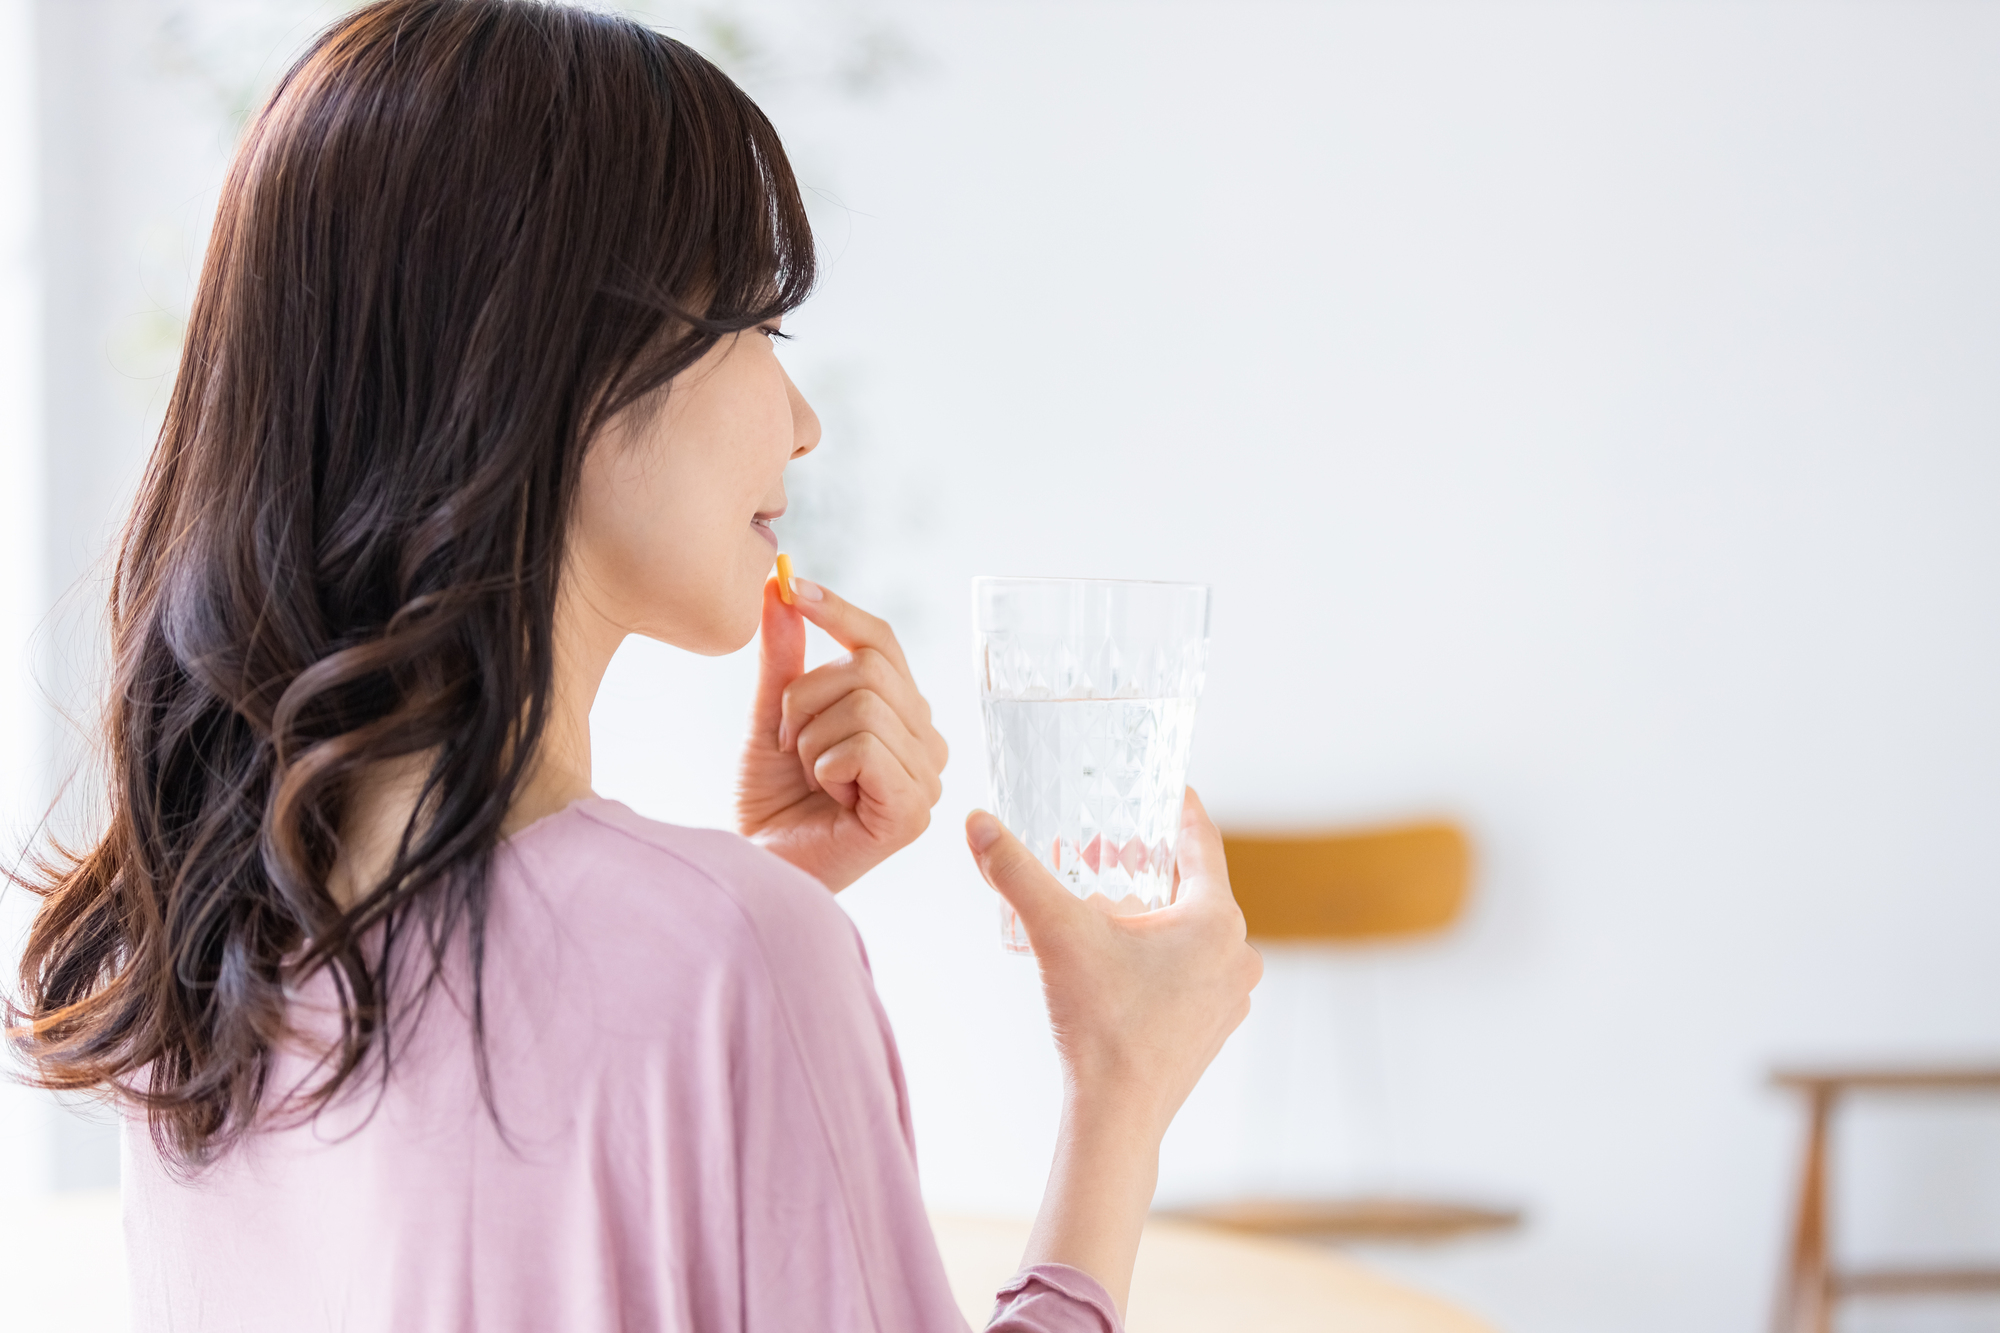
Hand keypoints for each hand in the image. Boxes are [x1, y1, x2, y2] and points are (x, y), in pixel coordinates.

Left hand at [737, 573, 947, 890]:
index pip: (882, 641)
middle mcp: (927, 744)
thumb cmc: (770, 801)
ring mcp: (927, 780)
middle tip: (787, 744)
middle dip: (805, 699)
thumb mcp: (773, 716)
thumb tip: (780, 588)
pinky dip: (826, 767)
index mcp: (904, 715)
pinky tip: (827, 797)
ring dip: (810, 740)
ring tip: (809, 778)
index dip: (838, 611)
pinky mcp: (912, 813)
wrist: (756, 866)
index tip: (792, 587)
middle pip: (869, 667)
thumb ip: (785, 657)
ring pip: (864, 705)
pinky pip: (865, 748)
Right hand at [966, 787, 1259, 1130]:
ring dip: (1155, 913)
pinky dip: (1161, 954)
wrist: (1116, 1118)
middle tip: (1106, 853)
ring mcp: (1229, 996)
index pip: (1201, 843)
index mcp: (1215, 921)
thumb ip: (1016, 873)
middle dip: (1148, 866)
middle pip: (1192, 888)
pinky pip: (1192, 970)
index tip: (1165, 788)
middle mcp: (1236, 955)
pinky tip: (1120, 960)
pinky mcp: (1212, 1027)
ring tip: (1106, 906)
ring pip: (1192, 931)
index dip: (1179, 809)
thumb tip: (977, 825)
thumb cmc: (1100, 1025)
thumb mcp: (1056, 934)